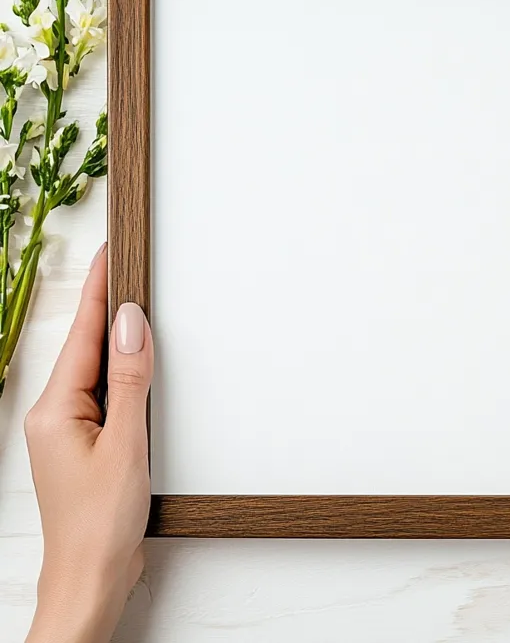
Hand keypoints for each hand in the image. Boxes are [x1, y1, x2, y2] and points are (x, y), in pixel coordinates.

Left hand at [24, 244, 153, 642]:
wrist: (91, 578)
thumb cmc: (101, 523)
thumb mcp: (126, 443)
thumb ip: (130, 379)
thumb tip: (130, 323)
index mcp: (56, 409)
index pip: (83, 335)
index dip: (99, 289)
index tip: (112, 252)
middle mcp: (54, 415)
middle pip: (84, 346)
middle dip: (105, 304)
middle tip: (125, 264)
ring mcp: (66, 431)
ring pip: (93, 370)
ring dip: (114, 338)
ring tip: (133, 302)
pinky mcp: (84, 445)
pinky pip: (102, 394)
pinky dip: (120, 373)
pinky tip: (135, 366)